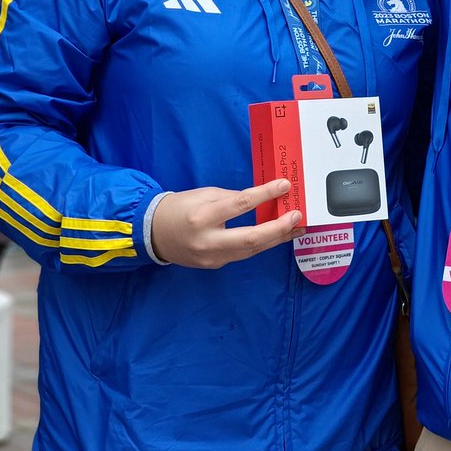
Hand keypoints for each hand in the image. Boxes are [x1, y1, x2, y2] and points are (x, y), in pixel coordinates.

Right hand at [151, 179, 300, 267]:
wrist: (153, 234)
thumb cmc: (179, 208)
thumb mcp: (203, 194)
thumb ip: (231, 197)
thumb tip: (261, 199)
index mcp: (202, 217)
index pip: (240, 204)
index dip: (265, 194)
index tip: (284, 185)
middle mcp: (207, 241)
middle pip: (250, 238)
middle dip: (278, 228)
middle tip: (298, 217)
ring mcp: (211, 257)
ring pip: (251, 250)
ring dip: (276, 238)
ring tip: (296, 228)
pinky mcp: (215, 265)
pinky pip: (243, 254)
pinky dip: (262, 244)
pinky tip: (276, 236)